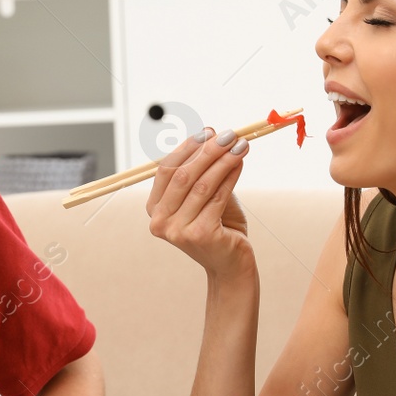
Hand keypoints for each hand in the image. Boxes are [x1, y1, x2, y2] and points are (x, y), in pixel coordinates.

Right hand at [146, 127, 252, 277]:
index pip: (165, 170)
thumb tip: (210, 133)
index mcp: (154, 209)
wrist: (230, 264)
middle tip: (229, 134)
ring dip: (223, 160)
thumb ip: (202, 170)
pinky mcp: (200, 234)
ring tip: (241, 145)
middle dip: (207, 151)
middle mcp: (159, 222)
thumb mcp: (204, 195)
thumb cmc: (218, 226)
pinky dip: (231, 176)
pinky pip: (217, 196)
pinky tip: (241, 163)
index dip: (186, 148)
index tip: (207, 131)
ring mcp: (177, 230)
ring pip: (202, 184)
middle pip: (182, 175)